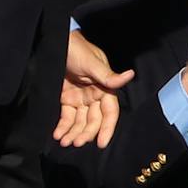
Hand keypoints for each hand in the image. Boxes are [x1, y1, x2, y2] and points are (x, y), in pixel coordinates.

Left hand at [55, 29, 135, 148]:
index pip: (110, 112)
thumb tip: (130, 75)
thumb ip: (108, 75)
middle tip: (76, 143)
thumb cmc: (78, 50)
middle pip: (94, 120)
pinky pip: (67, 117)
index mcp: (105, 87)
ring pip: (80, 122)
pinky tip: (58, 134)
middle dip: (86, 133)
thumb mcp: (93, 63)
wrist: (56, 44)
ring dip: (74, 133)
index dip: (107, 128)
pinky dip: (63, 127)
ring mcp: (80, 98)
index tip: (101, 143)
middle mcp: (94, 95)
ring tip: (64, 142)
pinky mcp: (66, 99)